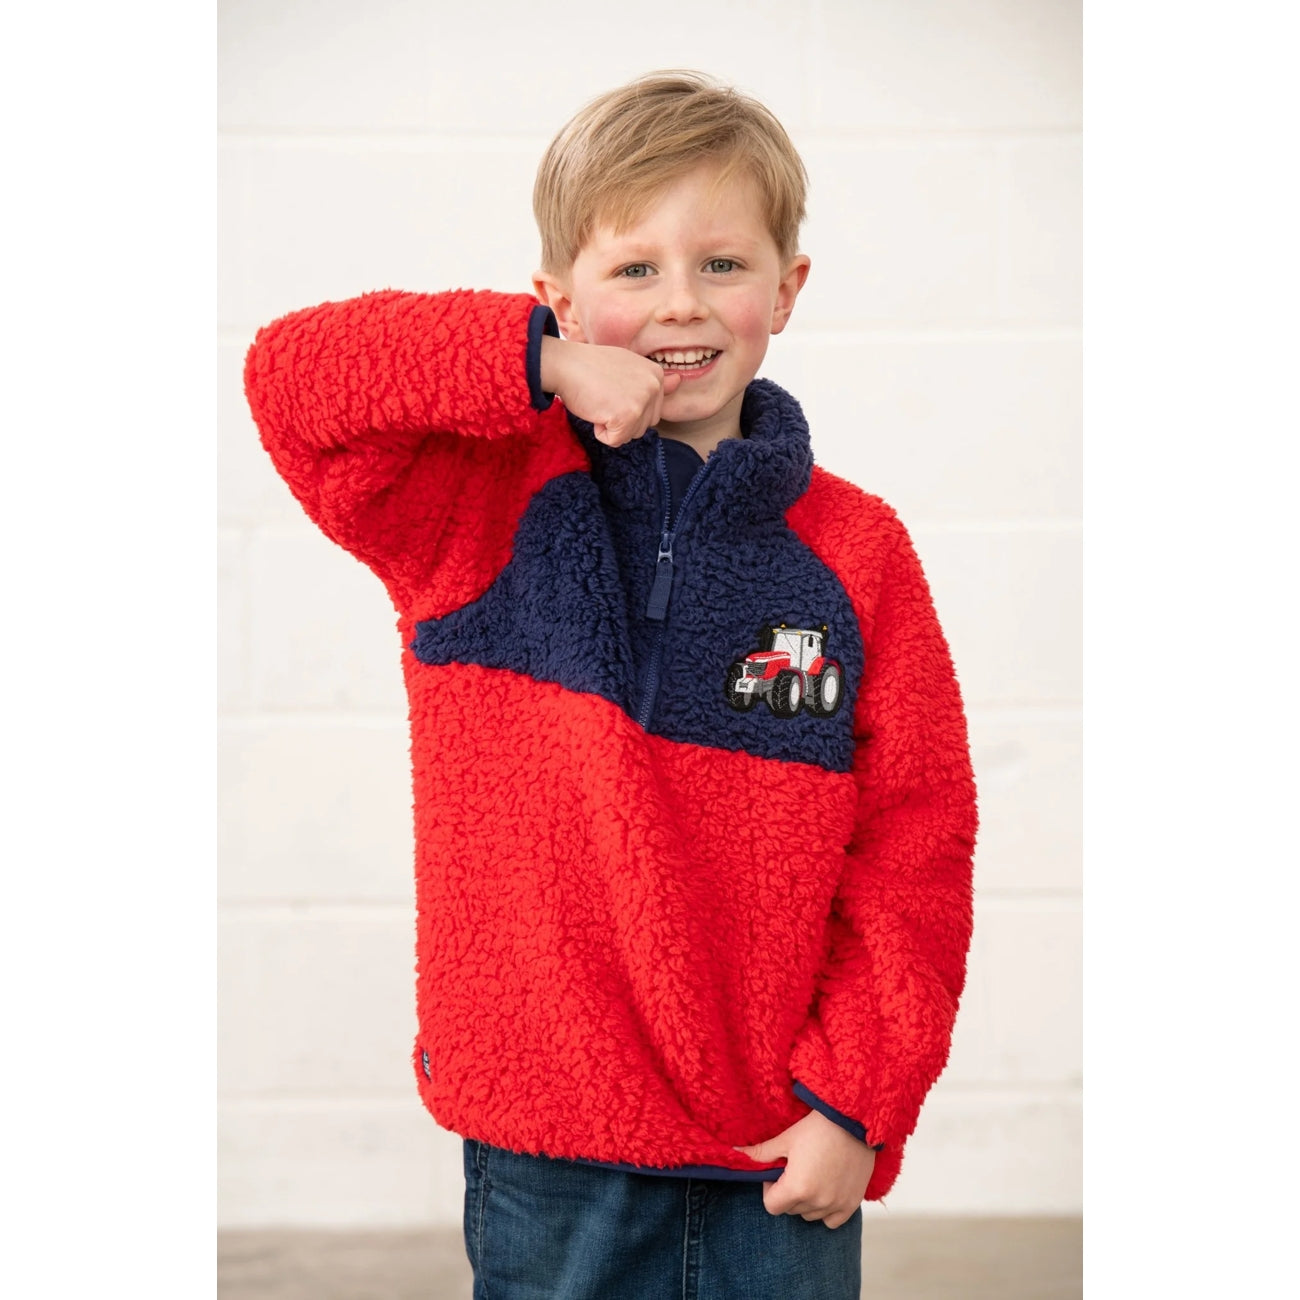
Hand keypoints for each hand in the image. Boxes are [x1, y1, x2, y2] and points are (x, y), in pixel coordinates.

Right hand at [540, 335, 682, 446]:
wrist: (565, 365)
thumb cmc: (590, 366)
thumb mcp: (627, 366)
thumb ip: (652, 380)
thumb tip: (679, 381)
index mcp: (656, 375)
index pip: (651, 411)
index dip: (626, 406)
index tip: (611, 388)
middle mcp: (654, 386)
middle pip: (644, 426)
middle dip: (622, 419)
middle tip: (604, 396)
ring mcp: (641, 401)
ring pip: (631, 435)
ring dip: (612, 426)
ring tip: (600, 401)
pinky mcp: (626, 417)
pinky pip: (615, 441)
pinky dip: (600, 432)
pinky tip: (595, 410)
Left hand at [732, 1109, 875, 1229]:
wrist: (854, 1121)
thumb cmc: (818, 1127)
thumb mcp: (786, 1139)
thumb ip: (760, 1153)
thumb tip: (734, 1153)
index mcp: (797, 1188)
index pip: (772, 1206)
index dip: (770, 1189)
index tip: (778, 1172)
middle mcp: (817, 1202)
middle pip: (791, 1210)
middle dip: (788, 1193)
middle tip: (795, 1169)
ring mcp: (836, 1205)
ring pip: (810, 1215)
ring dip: (807, 1201)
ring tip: (812, 1174)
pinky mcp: (852, 1204)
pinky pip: (832, 1220)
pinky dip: (826, 1209)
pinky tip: (826, 1187)